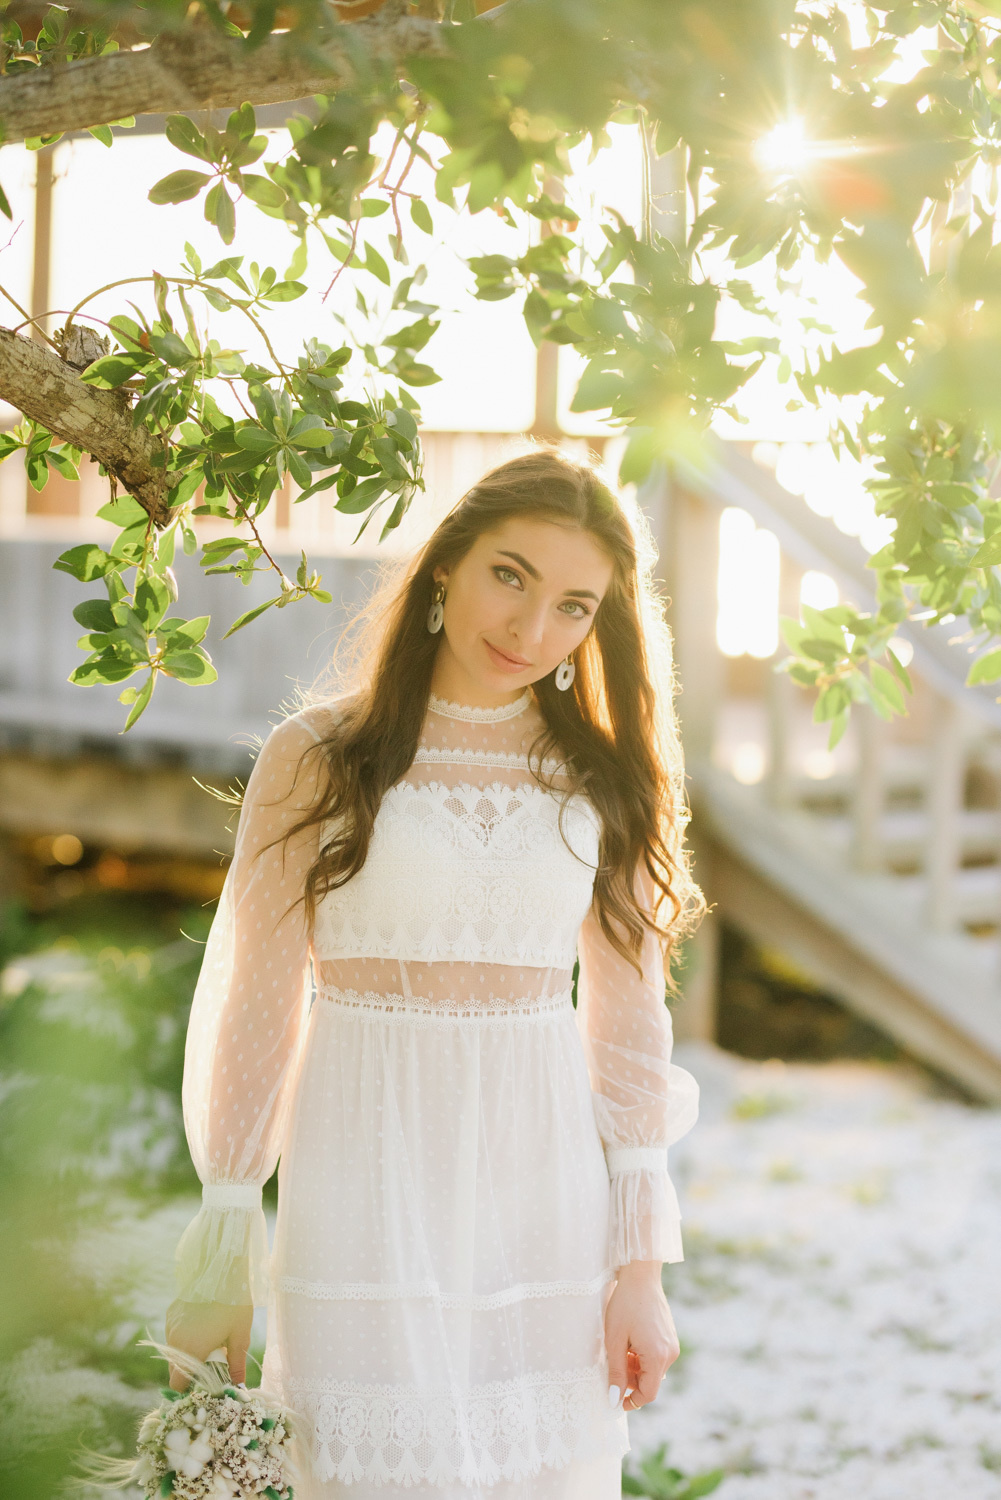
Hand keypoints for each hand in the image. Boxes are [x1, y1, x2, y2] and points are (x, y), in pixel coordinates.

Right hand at [164, 1297, 253, 1391]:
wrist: (221, 1268)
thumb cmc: (234, 1303)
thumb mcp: (240, 1336)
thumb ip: (236, 1365)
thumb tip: (239, 1387)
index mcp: (190, 1349)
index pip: (176, 1383)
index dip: (189, 1388)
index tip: (204, 1383)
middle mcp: (174, 1339)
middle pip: (175, 1369)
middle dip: (191, 1370)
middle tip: (212, 1362)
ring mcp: (170, 1325)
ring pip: (174, 1351)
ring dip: (187, 1352)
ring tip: (209, 1341)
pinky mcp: (171, 1313)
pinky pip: (174, 1333)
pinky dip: (185, 1336)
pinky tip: (202, 1325)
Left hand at [604, 1261, 678, 1411]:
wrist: (640, 1276)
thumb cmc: (625, 1305)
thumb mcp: (614, 1340)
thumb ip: (616, 1372)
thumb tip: (614, 1399)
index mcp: (658, 1357)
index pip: (648, 1393)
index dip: (631, 1401)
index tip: (615, 1400)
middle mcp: (670, 1353)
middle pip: (650, 1381)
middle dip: (631, 1380)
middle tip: (612, 1366)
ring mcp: (672, 1344)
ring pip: (653, 1369)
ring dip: (635, 1367)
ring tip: (620, 1348)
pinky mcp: (670, 1337)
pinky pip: (657, 1357)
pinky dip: (642, 1356)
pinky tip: (630, 1341)